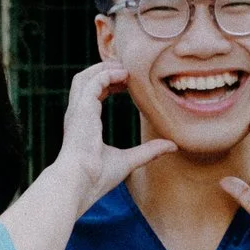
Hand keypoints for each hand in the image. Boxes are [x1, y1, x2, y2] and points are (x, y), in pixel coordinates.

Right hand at [53, 62, 175, 213]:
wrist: (80, 182)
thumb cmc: (97, 177)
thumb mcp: (128, 161)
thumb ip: (148, 151)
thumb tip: (172, 146)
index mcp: (83, 125)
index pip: (92, 95)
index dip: (108, 85)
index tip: (126, 83)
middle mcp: (77, 115)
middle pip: (85, 81)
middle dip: (104, 71)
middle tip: (127, 69)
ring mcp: (77, 111)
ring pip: (85, 77)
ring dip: (104, 68)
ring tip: (125, 67)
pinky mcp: (82, 109)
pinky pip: (94, 82)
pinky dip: (107, 74)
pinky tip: (124, 75)